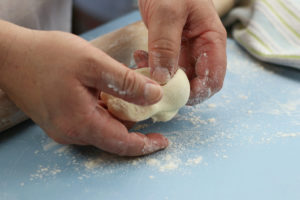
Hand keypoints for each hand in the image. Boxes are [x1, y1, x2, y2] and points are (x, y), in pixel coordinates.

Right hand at [0, 21, 167, 155]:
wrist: (9, 56)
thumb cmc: (47, 56)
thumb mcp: (93, 63)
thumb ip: (126, 83)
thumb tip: (154, 96)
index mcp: (81, 124)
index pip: (122, 143)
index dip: (145, 144)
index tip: (163, 142)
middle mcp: (72, 133)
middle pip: (114, 135)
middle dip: (135, 122)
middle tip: (149, 102)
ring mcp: (64, 128)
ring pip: (103, 127)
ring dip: (120, 113)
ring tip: (131, 91)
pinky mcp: (60, 119)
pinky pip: (91, 120)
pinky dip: (106, 109)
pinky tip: (109, 92)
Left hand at [138, 0, 226, 104]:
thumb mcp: (167, 13)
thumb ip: (166, 46)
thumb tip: (163, 79)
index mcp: (211, 40)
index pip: (214, 79)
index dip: (198, 93)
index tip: (174, 95)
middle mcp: (202, 49)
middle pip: (196, 83)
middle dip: (175, 89)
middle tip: (153, 84)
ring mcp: (186, 50)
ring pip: (178, 78)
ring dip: (160, 78)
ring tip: (141, 65)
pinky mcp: (172, 49)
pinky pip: (165, 67)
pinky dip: (152, 68)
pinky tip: (139, 57)